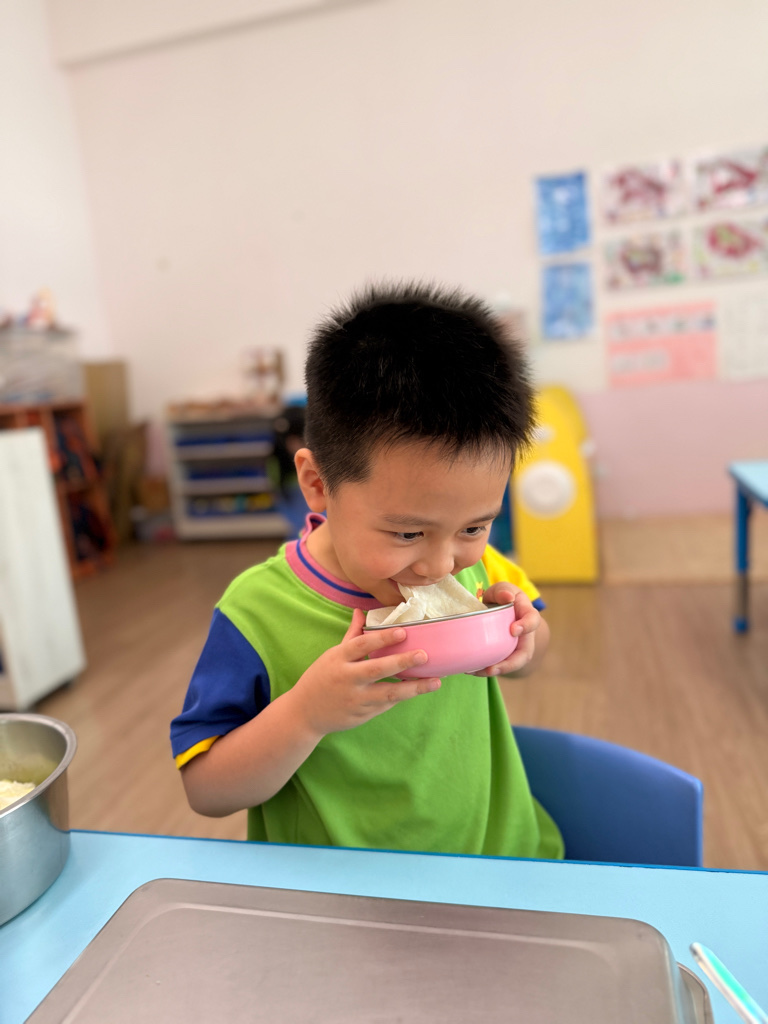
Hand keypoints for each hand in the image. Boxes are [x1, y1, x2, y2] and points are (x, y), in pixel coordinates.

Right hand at [292, 608, 440, 736]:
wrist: (305, 713)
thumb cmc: (321, 678)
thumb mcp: (333, 655)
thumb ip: (352, 635)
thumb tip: (361, 611)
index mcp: (338, 659)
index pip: (362, 645)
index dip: (382, 638)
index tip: (403, 632)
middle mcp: (347, 679)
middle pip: (377, 669)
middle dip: (402, 662)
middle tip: (424, 655)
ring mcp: (355, 699)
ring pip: (388, 693)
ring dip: (414, 688)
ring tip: (435, 682)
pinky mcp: (362, 715)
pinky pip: (386, 704)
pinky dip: (402, 697)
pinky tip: (420, 690)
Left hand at [470, 583, 543, 676]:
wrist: (500, 609)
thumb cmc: (502, 598)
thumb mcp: (502, 590)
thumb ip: (503, 591)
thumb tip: (507, 597)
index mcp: (527, 614)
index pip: (532, 620)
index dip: (526, 626)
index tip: (513, 630)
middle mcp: (525, 635)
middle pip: (525, 654)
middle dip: (510, 663)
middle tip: (492, 668)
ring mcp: (516, 648)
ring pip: (511, 664)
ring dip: (495, 670)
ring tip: (476, 672)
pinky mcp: (505, 656)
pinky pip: (499, 665)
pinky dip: (485, 669)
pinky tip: (470, 670)